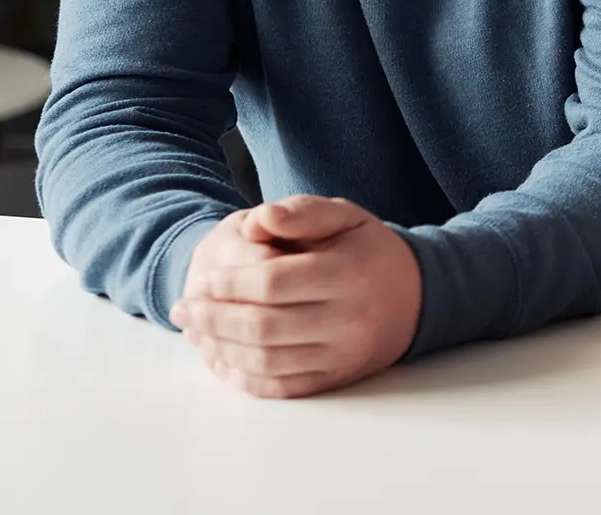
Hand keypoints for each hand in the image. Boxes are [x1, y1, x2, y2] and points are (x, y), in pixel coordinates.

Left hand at [171, 195, 421, 398]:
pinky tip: (221, 358)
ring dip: (220, 348)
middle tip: (183, 309)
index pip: (274, 283)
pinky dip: (242, 377)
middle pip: (264, 326)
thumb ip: (301, 213)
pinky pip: (280, 388)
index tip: (204, 279)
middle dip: (213, 318)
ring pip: (266, 361)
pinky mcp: (336, 380)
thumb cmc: (368, 252)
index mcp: (349, 273)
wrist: (416, 297)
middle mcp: (349, 319)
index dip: (230, 283)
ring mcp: (343, 355)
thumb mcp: (345, 216)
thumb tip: (257, 220)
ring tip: (194, 331)